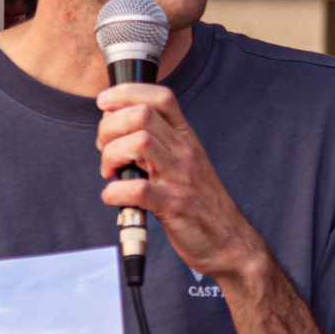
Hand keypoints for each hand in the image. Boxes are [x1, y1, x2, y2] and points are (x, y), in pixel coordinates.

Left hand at [96, 82, 263, 285]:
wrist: (230, 241)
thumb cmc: (201, 203)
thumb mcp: (186, 162)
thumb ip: (160, 143)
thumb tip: (120, 130)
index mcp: (185, 138)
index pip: (160, 97)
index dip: (126, 92)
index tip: (105, 103)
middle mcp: (184, 152)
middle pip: (141, 115)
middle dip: (110, 127)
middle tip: (105, 148)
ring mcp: (179, 178)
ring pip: (138, 143)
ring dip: (111, 155)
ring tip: (111, 172)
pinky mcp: (173, 206)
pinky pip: (136, 189)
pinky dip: (114, 192)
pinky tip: (115, 197)